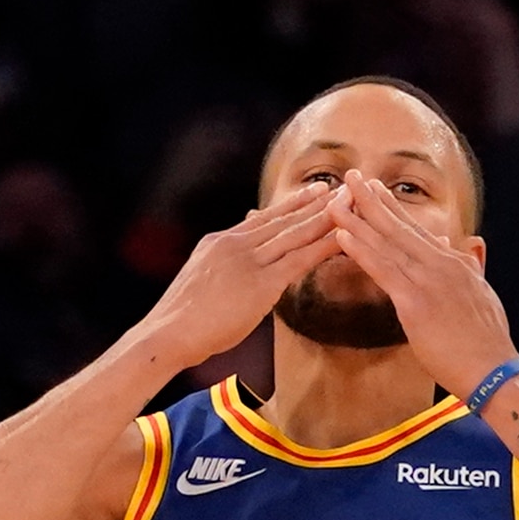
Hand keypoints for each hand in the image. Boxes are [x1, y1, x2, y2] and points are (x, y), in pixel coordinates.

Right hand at [133, 185, 343, 369]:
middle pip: (283, 219)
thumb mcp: (201, 282)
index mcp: (220, 242)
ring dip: (326, 218)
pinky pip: (298, 261)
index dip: (292, 205)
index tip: (313, 191)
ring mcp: (248, 261)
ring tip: (349, 203)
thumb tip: (233, 264)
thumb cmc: (181, 320)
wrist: (168, 333)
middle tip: (342, 186)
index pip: (263, 219)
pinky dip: (322, 247)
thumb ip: (220, 268)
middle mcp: (235, 244)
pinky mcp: (260, 284)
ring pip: (294, 235)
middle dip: (315, 203)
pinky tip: (342, 239)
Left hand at [325, 173, 516, 395]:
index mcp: (454, 264)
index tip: (374, 188)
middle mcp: (441, 264)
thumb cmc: (487, 343)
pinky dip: (361, 251)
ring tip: (335, 199)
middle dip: (372, 199)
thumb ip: (468, 269)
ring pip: (386, 244)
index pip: (417, 230)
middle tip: (349, 176)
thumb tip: (459, 248)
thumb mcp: (480, 295)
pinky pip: (383, 271)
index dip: (392, 208)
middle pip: (399, 226)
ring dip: (357, 220)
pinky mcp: (416, 303)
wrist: (494, 370)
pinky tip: (341, 236)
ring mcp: (428, 281)